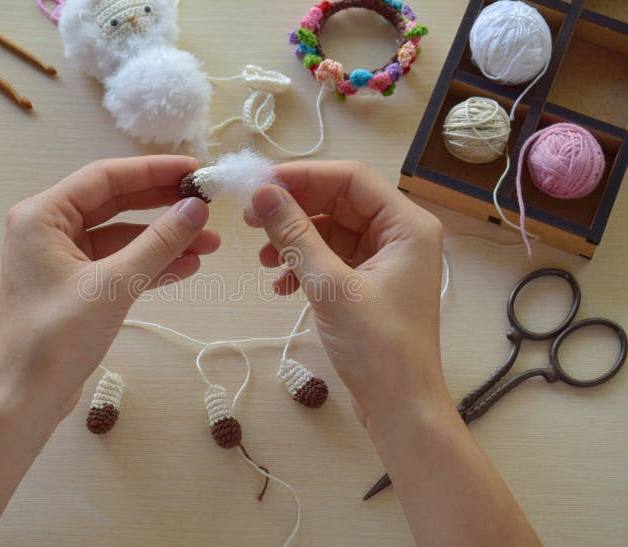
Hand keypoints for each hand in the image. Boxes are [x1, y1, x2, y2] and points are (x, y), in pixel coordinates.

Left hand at [0, 156, 219, 423]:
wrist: (28, 398)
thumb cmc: (58, 337)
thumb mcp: (114, 285)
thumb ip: (158, 242)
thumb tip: (197, 207)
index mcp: (42, 216)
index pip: (105, 178)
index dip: (154, 171)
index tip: (195, 171)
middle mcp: (49, 229)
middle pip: (116, 203)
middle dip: (163, 206)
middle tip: (207, 204)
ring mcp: (63, 258)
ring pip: (122, 236)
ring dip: (164, 239)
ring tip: (210, 244)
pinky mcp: (77, 286)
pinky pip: (120, 263)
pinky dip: (151, 264)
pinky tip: (188, 266)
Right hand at [245, 161, 450, 438]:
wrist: (400, 407)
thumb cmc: (377, 346)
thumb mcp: (330, 286)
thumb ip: (296, 235)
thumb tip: (263, 193)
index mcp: (407, 225)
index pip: (352, 179)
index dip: (304, 176)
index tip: (259, 184)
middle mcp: (400, 235)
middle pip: (339, 202)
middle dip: (294, 210)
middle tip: (251, 218)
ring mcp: (385, 260)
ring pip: (331, 231)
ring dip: (295, 241)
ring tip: (263, 258)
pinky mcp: (369, 283)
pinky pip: (332, 258)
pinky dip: (304, 265)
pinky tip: (281, 285)